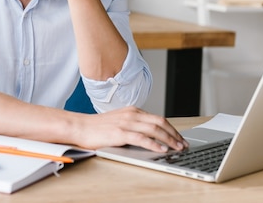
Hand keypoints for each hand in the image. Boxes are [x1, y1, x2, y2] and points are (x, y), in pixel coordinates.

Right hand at [72, 106, 188, 151]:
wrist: (79, 126)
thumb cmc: (97, 127)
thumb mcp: (119, 122)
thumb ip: (133, 125)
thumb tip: (150, 136)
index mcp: (132, 111)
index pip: (158, 118)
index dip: (171, 129)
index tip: (179, 138)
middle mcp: (131, 114)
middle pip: (160, 122)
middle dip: (174, 134)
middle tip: (183, 144)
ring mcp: (126, 123)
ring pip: (154, 129)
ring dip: (168, 139)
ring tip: (177, 148)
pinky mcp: (120, 133)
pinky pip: (141, 138)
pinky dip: (154, 144)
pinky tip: (161, 150)